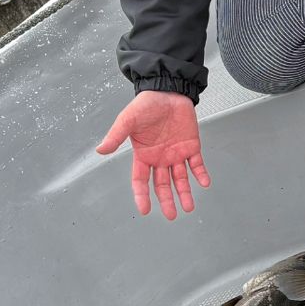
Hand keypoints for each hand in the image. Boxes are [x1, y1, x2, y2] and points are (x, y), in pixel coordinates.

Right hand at [96, 90, 210, 219]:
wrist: (168, 90)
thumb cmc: (146, 104)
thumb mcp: (127, 119)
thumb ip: (116, 136)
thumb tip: (100, 150)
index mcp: (143, 155)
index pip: (141, 180)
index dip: (141, 195)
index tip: (145, 210)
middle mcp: (159, 158)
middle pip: (162, 184)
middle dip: (166, 200)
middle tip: (171, 215)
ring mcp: (176, 153)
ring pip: (180, 178)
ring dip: (184, 193)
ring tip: (188, 207)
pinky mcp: (191, 146)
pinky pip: (197, 164)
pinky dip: (201, 174)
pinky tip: (204, 183)